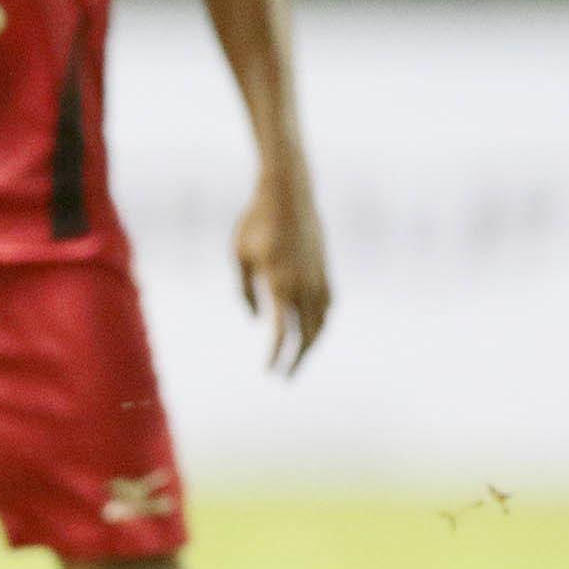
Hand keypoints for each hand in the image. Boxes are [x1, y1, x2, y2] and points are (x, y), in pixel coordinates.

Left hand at [235, 167, 331, 373]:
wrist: (288, 192)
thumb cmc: (255, 221)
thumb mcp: (240, 256)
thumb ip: (245, 292)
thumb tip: (258, 320)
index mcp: (280, 283)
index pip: (282, 331)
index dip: (276, 355)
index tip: (268, 370)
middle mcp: (304, 284)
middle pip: (307, 334)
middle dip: (297, 358)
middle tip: (286, 377)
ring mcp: (319, 276)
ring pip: (321, 322)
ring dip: (312, 343)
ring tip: (299, 357)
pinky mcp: (325, 268)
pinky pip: (327, 304)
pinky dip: (321, 321)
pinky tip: (311, 328)